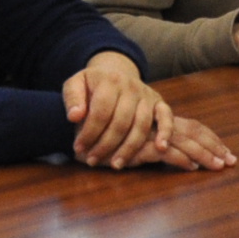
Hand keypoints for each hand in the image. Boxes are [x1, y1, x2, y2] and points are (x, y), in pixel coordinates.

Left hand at [62, 50, 170, 165]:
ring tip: (116, 165)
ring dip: (128, 148)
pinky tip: (160, 148)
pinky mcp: (159, 102)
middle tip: (92, 160)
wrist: (115, 72)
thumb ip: (72, 98)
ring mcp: (146, 94)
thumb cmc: (92, 84)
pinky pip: (166, 117)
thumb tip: (75, 117)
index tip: (78, 148)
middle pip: (120, 122)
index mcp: (109, 80)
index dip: (89, 132)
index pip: (101, 112)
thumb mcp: (75, 84)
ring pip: (141, 125)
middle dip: (105, 145)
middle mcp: (131, 86)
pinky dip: (166, 132)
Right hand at [119, 113, 236, 171]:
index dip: (211, 138)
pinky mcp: (137, 146)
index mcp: (160, 123)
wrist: (81, 134)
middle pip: (194, 132)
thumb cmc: (110, 141)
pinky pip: (163, 152)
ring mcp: (148, 135)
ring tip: (218, 166)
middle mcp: (157, 126)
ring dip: (203, 154)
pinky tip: (191, 168)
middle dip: (215, 147)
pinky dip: (179, 159)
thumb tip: (187, 159)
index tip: (226, 151)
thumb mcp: (139, 143)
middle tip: (232, 161)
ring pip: (183, 142)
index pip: (192, 126)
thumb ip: (158, 146)